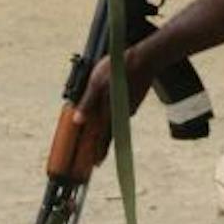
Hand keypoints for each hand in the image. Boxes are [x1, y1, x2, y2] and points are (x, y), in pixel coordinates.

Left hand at [70, 45, 159, 162]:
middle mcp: (121, 113)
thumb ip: (87, 102)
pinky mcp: (133, 101)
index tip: (95, 164)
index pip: (102, 137)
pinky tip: (112, 119)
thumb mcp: (96, 83)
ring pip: (116, 125)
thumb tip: (78, 120)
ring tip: (102, 142)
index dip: (97, 151)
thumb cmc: (118, 68)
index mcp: (110, 111)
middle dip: (103, 148)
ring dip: (108, 135)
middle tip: (99, 160)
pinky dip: (115, 122)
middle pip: (110, 135)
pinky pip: (121, 116)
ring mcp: (129, 108)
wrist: (146, 60)